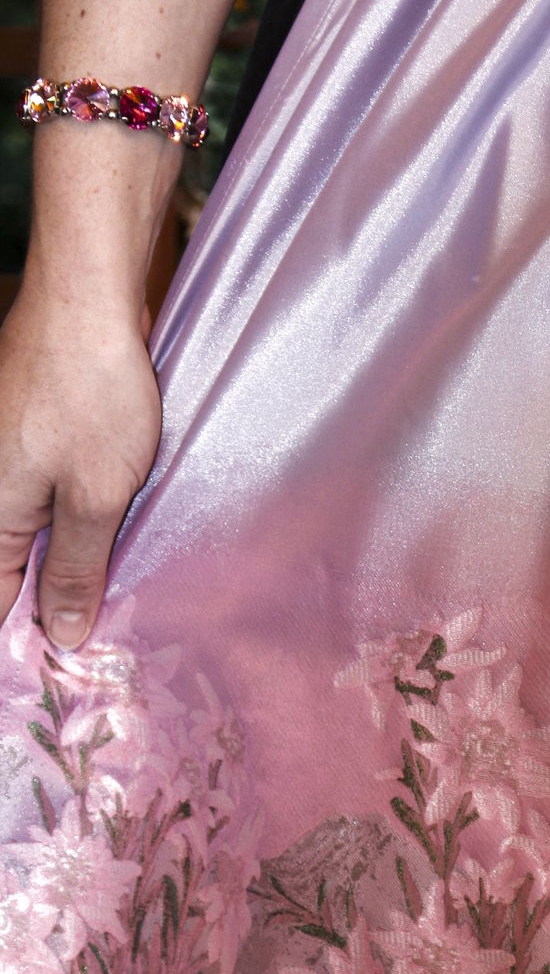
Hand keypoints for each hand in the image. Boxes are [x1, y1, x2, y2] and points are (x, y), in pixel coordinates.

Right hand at [0, 281, 161, 649]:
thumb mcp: (97, 497)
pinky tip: (116, 533)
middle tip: (100, 642)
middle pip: (13, 569)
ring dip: (72, 561)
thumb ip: (78, 568)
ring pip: (35, 533)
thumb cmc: (93, 395)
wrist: (87, 301)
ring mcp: (7, 459)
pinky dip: (77, 520)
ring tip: (113, 596)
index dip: (28, 638)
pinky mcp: (33, 436)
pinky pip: (48, 498)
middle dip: (54, 604)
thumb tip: (61, 634)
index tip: (63, 672)